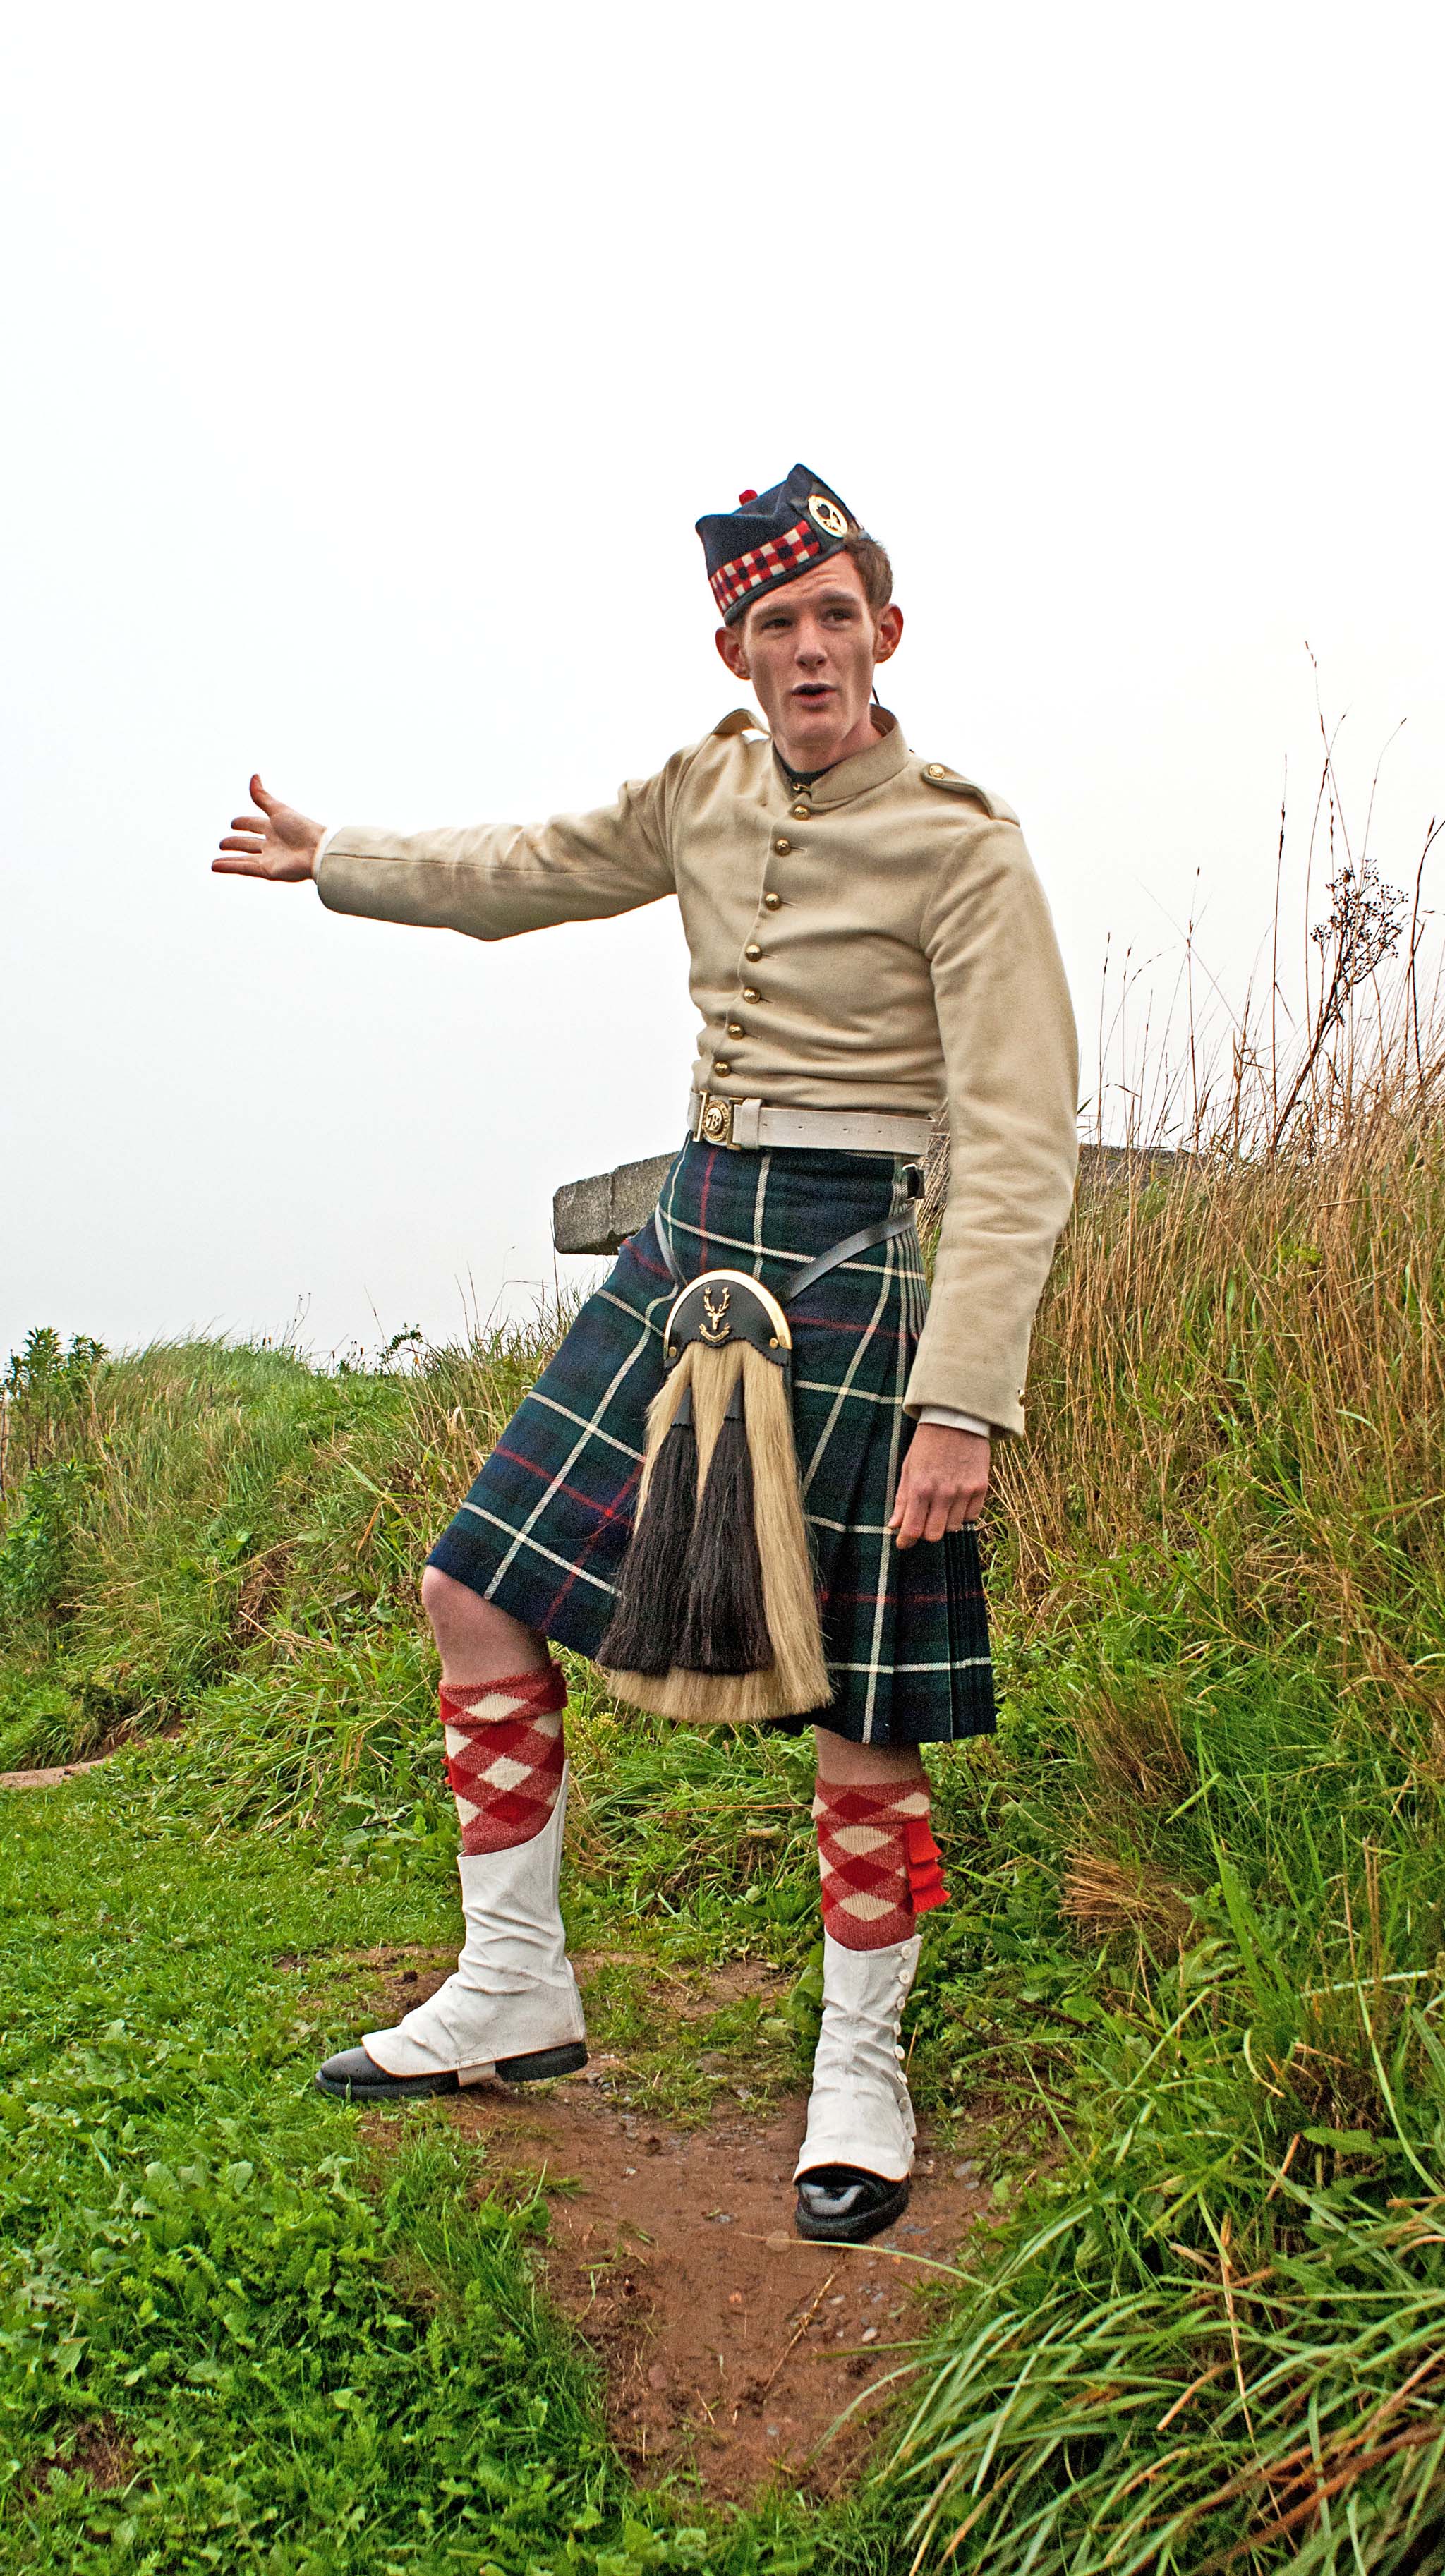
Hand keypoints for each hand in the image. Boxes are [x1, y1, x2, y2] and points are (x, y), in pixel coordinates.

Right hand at [213, 775, 324, 882]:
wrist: (317, 851)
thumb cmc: (302, 828)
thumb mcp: (278, 810)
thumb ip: (263, 797)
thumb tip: (254, 776)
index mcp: (275, 827)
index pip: (254, 824)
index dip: (243, 823)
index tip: (233, 823)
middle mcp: (272, 843)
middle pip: (248, 843)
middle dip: (235, 843)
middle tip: (222, 843)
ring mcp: (269, 858)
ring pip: (244, 858)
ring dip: (229, 860)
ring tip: (213, 863)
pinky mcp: (267, 871)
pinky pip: (244, 868)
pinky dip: (229, 868)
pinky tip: (215, 867)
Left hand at [889, 1423, 989, 1550]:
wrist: (956, 1419)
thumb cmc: (927, 1443)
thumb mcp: (908, 1468)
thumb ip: (902, 1499)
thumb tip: (894, 1525)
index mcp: (921, 1487)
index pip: (913, 1529)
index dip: (906, 1541)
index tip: (903, 1544)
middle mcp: (943, 1493)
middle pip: (934, 1534)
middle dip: (926, 1532)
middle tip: (924, 1521)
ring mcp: (964, 1491)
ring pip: (954, 1528)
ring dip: (945, 1522)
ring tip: (942, 1505)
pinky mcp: (981, 1487)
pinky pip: (972, 1516)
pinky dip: (963, 1514)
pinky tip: (957, 1499)